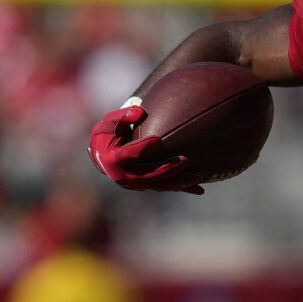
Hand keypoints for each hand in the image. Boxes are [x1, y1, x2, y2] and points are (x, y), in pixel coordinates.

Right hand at [88, 104, 206, 193]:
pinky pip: (165, 187)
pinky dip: (181, 188)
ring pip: (159, 185)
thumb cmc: (108, 133)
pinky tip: (199, 190)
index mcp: (113, 159)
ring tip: (198, 176)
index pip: (129, 155)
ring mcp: (137, 184)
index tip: (158, 139)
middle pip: (148, 176)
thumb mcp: (111, 121)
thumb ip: (124, 116)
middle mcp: (125, 176)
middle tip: (186, 160)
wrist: (102, 155)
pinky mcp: (147, 186)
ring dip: (179, 182)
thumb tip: (141, 111)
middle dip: (167, 169)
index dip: (142, 147)